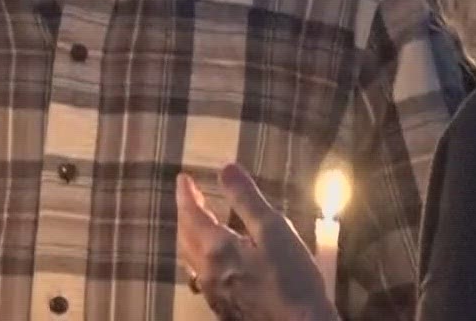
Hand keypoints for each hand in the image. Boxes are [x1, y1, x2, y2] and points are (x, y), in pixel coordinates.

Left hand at [175, 166, 335, 320]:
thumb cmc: (292, 278)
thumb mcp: (274, 230)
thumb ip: (247, 199)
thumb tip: (226, 168)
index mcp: (214, 248)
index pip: (191, 214)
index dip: (186, 194)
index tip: (183, 178)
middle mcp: (206, 270)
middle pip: (185, 236)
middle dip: (186, 213)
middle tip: (191, 196)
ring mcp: (213, 292)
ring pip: (191, 257)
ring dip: (190, 234)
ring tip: (199, 223)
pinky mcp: (224, 306)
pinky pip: (202, 274)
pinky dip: (202, 255)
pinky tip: (215, 258)